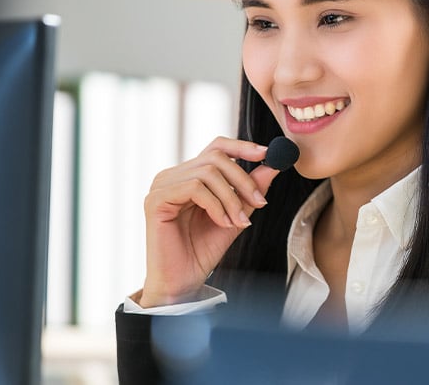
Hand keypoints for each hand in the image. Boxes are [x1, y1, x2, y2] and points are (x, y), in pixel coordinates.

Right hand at [138, 136, 279, 307]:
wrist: (182, 282)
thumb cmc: (202, 251)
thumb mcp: (235, 216)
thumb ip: (249, 192)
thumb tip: (272, 166)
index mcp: (189, 176)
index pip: (216, 147)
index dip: (242, 146)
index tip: (267, 154)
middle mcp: (173, 176)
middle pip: (215, 157)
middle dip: (243, 180)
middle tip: (260, 202)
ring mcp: (162, 186)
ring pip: (207, 173)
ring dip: (231, 198)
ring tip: (238, 222)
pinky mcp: (156, 199)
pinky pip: (194, 187)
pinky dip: (215, 205)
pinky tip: (221, 223)